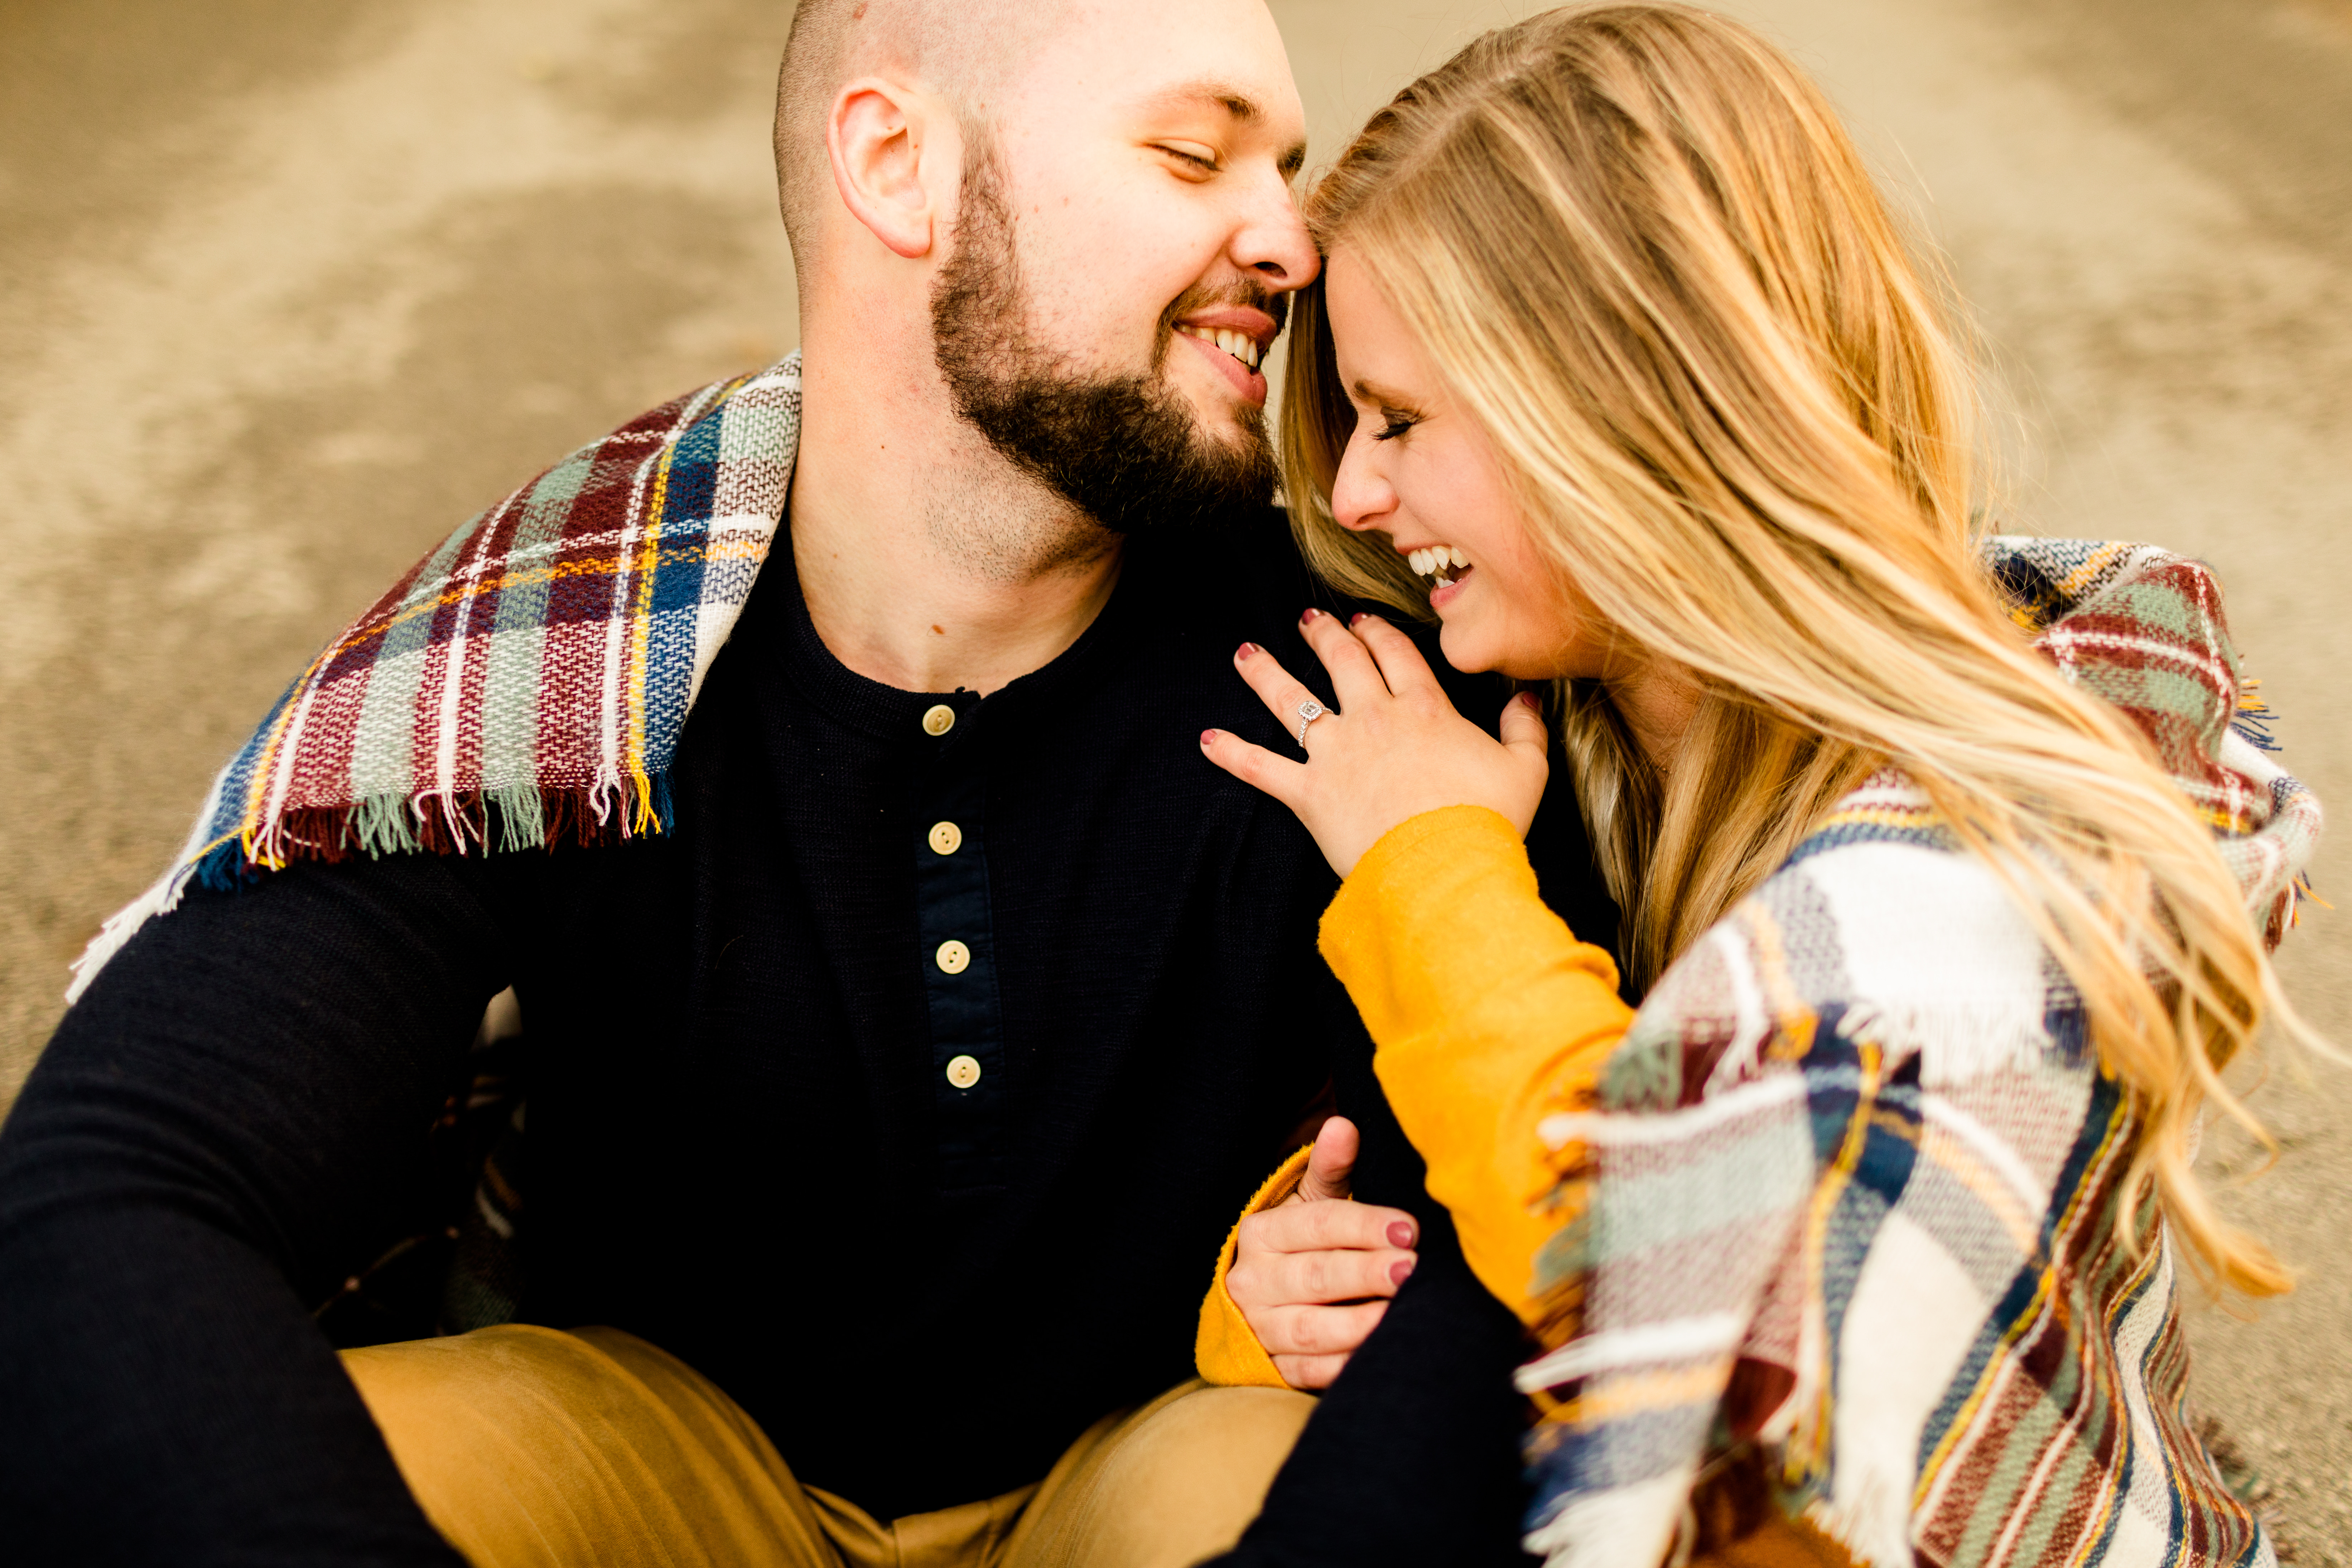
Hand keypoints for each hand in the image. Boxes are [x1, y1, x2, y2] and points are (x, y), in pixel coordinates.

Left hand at [1200, 610, 1548, 876]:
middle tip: (1308, 620)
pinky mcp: (1310, 793)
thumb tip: (1526, 700)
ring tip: (1244, 654)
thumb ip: (1526, 730)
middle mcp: (1374, 719)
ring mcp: (1337, 753)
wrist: (1447, 866)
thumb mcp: (1526, 770)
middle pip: (1342, 662)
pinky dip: (1232, 754)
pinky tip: (1206, 740)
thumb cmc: (1488, 820)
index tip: (1363, 620)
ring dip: (1265, 674)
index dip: (1377, 633)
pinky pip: (1262, 768)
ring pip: (1293, 701)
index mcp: (1423, 708)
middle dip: (1324, 636)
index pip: (1395, 655)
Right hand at [1226, 1116, 1419, 1389]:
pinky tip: (1378, 1355)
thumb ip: (1331, 1168)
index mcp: (1263, 1233)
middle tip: (1411, 1269)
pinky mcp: (1272, 1369)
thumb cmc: (1301, 1242)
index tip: (1409, 1228)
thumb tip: (1344, 1126)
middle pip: (1315, 1276)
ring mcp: (1260, 1328)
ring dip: (1356, 1325)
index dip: (1363, 1225)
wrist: (1259, 1300)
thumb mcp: (1309, 1200)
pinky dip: (1342, 1366)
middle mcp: (1254, 1280)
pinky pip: (1307, 1372)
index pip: (1316, 1225)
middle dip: (1365, 1273)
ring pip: (1309, 1328)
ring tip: (1397, 1316)